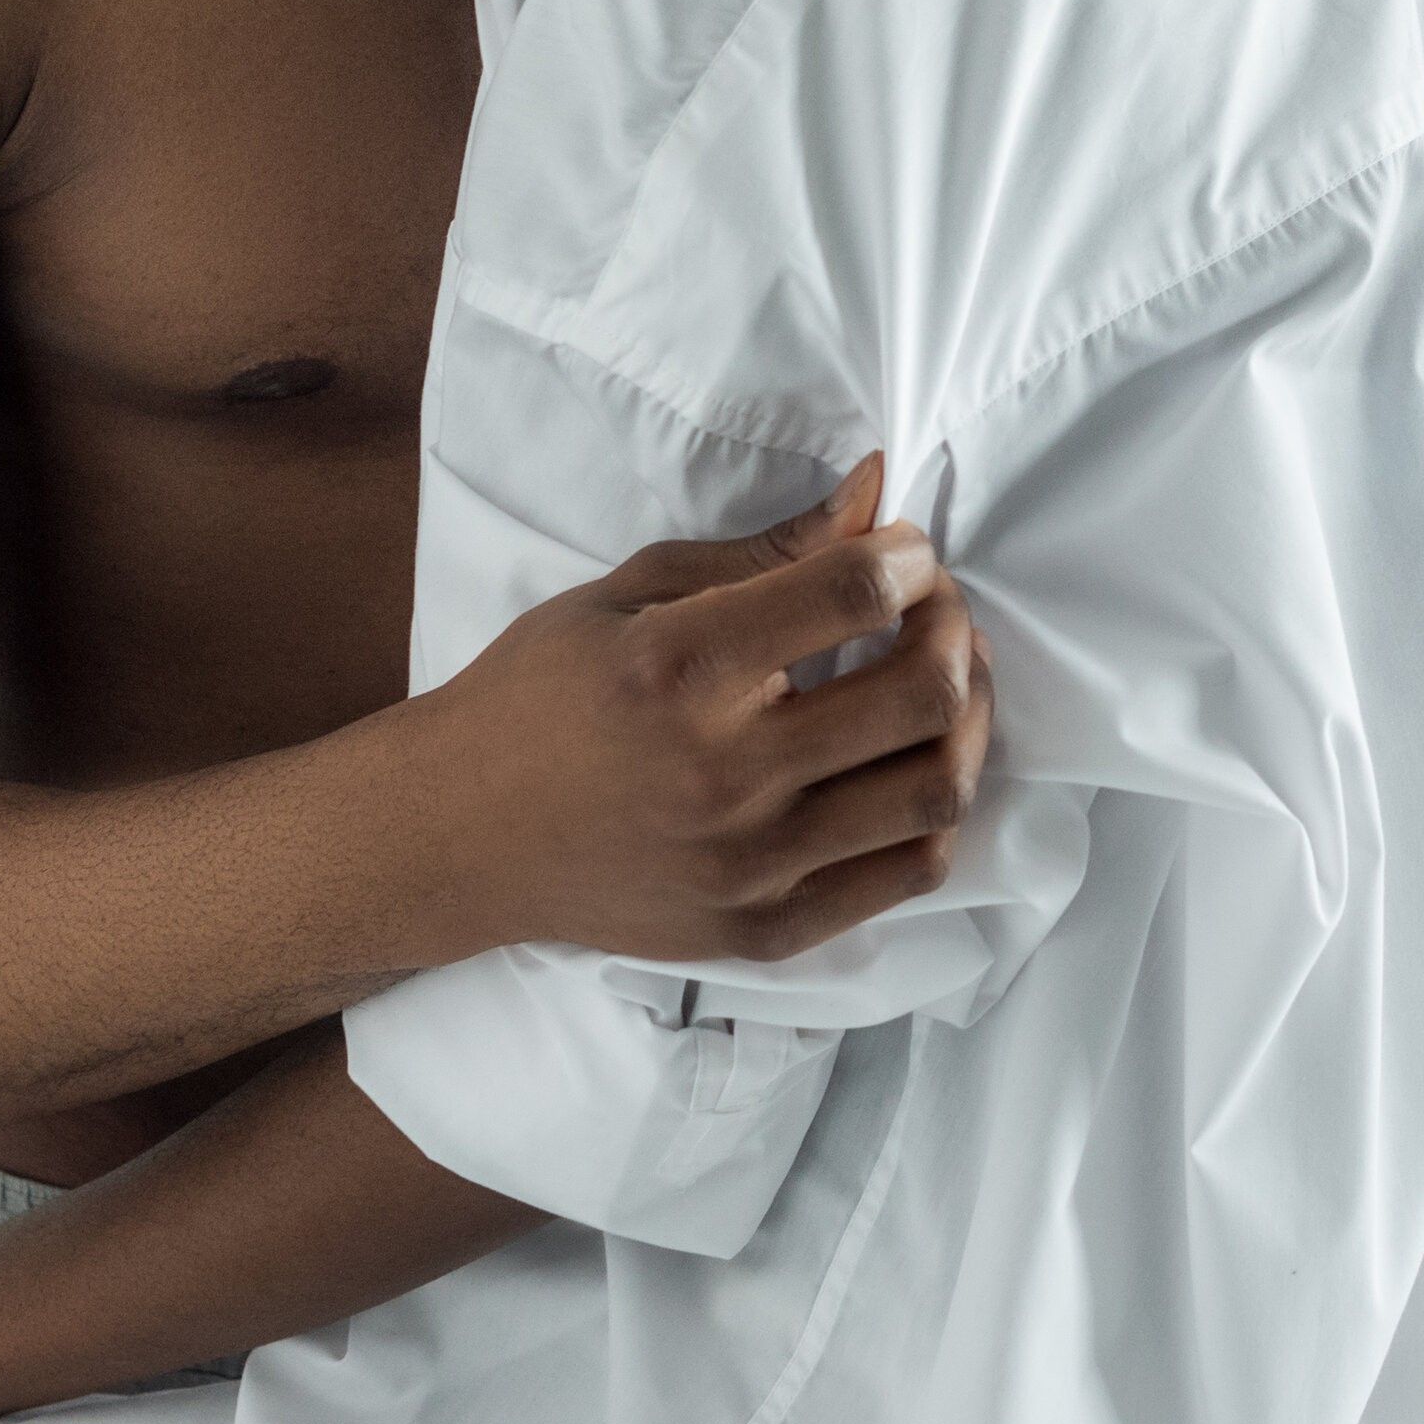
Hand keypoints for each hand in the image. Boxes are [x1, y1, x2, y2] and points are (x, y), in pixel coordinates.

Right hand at [404, 454, 995, 969]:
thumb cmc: (540, 697)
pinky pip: (909, 872)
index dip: (910, 556)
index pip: (856, 591)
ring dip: (966, 719)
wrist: (457, 835)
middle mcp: (722, 771)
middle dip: (954, 627)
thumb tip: (876, 493)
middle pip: (924, 690)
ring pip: (937, 789)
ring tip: (938, 687)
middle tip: (932, 611)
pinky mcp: (763, 930)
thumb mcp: (631, 593)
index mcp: (680, 666)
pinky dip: (934, 811)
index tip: (903, 553)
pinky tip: (904, 768)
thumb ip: (766, 549)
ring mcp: (749, 864)